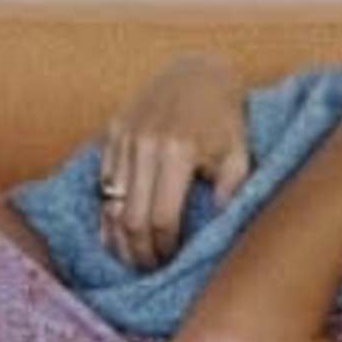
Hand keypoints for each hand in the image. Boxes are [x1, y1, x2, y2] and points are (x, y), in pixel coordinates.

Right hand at [97, 54, 251, 266]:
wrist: (198, 72)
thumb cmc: (225, 118)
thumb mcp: (240, 153)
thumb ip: (232, 191)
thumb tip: (218, 226)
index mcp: (177, 151)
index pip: (161, 217)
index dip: (164, 248)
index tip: (171, 261)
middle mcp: (145, 144)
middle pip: (131, 216)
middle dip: (138, 251)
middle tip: (148, 269)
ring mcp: (124, 137)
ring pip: (111, 203)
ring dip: (118, 238)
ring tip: (130, 258)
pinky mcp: (112, 133)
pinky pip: (102, 183)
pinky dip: (107, 212)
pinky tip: (115, 232)